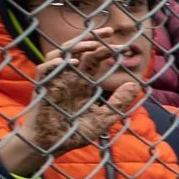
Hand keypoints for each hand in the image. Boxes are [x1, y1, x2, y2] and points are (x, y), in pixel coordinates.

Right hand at [0, 41, 144, 174]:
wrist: (52, 146)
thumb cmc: (75, 133)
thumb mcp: (104, 117)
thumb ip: (119, 101)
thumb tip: (136, 83)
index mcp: (83, 82)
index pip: (94, 58)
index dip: (106, 49)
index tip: (124, 46)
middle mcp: (69, 77)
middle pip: (78, 49)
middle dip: (92, 38)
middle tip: (110, 31)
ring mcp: (55, 81)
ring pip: (60, 53)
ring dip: (75, 46)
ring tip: (92, 45)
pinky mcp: (43, 88)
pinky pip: (44, 69)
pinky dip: (56, 63)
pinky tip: (71, 63)